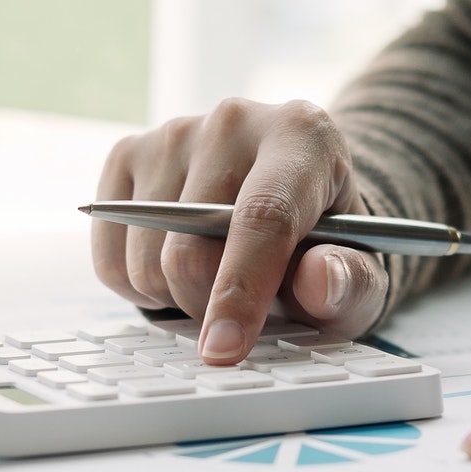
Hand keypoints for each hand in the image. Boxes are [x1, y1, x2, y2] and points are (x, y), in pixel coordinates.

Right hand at [94, 99, 388, 362]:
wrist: (291, 202)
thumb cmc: (327, 245)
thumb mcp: (359, 276)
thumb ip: (350, 283)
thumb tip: (321, 281)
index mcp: (303, 136)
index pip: (262, 217)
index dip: (241, 292)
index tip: (225, 349)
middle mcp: (234, 121)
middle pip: (191, 251)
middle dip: (212, 308)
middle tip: (245, 312)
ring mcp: (173, 133)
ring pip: (146, 262)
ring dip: (177, 300)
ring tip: (218, 281)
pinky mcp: (127, 154)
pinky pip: (111, 260)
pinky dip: (140, 288)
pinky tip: (178, 269)